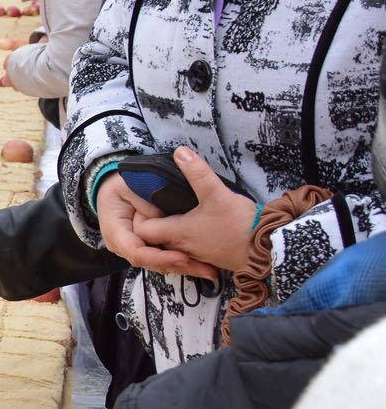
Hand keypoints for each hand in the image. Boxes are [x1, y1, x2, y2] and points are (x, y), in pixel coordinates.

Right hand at [94, 171, 215, 280]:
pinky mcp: (150, 247)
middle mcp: (124, 245)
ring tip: (209, 269)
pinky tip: (204, 264)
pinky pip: (166, 258)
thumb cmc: (120, 186)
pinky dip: (185, 261)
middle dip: (179, 267)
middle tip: (205, 269)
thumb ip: (145, 203)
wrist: (115, 189)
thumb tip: (161, 217)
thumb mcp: (129, 187)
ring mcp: (137, 248)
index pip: (136, 252)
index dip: (159, 258)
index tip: (182, 257)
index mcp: (115, 231)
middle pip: (152, 263)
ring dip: (186, 268)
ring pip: (161, 264)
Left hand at [128, 147, 258, 275]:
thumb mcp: (217, 194)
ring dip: (170, 226)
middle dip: (153, 218)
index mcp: (177, 233)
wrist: (268, 250)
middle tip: (159, 201)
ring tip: (176, 207)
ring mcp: (195, 253)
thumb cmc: (241, 226)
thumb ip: (197, 173)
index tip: (147, 199)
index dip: (140, 214)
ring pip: (171, 242)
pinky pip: (187, 246)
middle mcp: (181, 247)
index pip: (142, 229)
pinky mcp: (208, 255)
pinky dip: (185, 235)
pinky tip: (195, 220)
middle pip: (154, 236)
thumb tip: (180, 153)